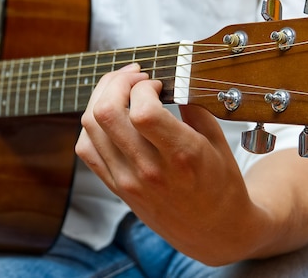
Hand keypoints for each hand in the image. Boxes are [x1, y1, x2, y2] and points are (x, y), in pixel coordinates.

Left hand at [76, 64, 260, 262]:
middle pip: (106, 113)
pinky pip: (86, 148)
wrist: (213, 231)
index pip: (142, 111)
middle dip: (117, 82)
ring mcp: (127, 180)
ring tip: (121, 89)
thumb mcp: (219, 141)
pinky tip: (110, 115)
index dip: (144, 86)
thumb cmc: (221, 184)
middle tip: (134, 76)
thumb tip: (171, 77)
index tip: (157, 83)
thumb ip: (193, 105)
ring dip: (101, 97)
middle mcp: (149, 170)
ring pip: (90, 126)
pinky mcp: (116, 187)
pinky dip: (92, 124)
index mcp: (182, 155)